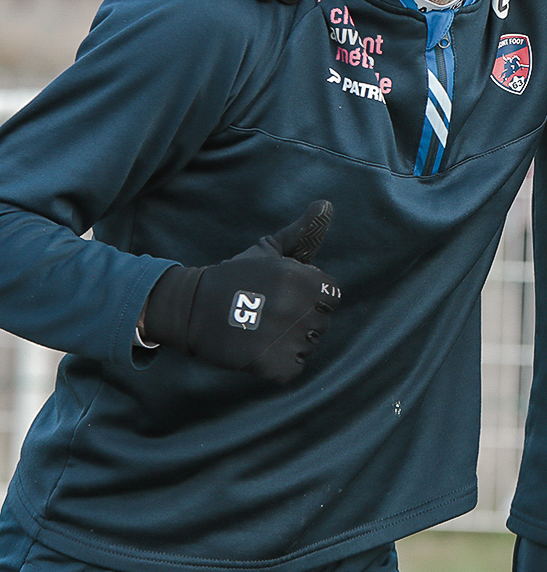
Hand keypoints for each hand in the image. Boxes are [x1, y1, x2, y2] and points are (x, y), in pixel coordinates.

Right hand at [142, 201, 341, 383]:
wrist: (190, 308)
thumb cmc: (236, 277)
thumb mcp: (268, 249)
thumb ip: (303, 231)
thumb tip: (327, 203)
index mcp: (296, 277)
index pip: (331, 295)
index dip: (313, 296)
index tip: (291, 295)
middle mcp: (292, 306)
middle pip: (322, 321)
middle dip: (303, 318)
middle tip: (272, 314)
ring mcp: (280, 337)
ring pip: (309, 345)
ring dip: (293, 342)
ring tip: (266, 331)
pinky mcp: (268, 364)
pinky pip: (294, 368)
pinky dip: (282, 364)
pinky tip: (263, 350)